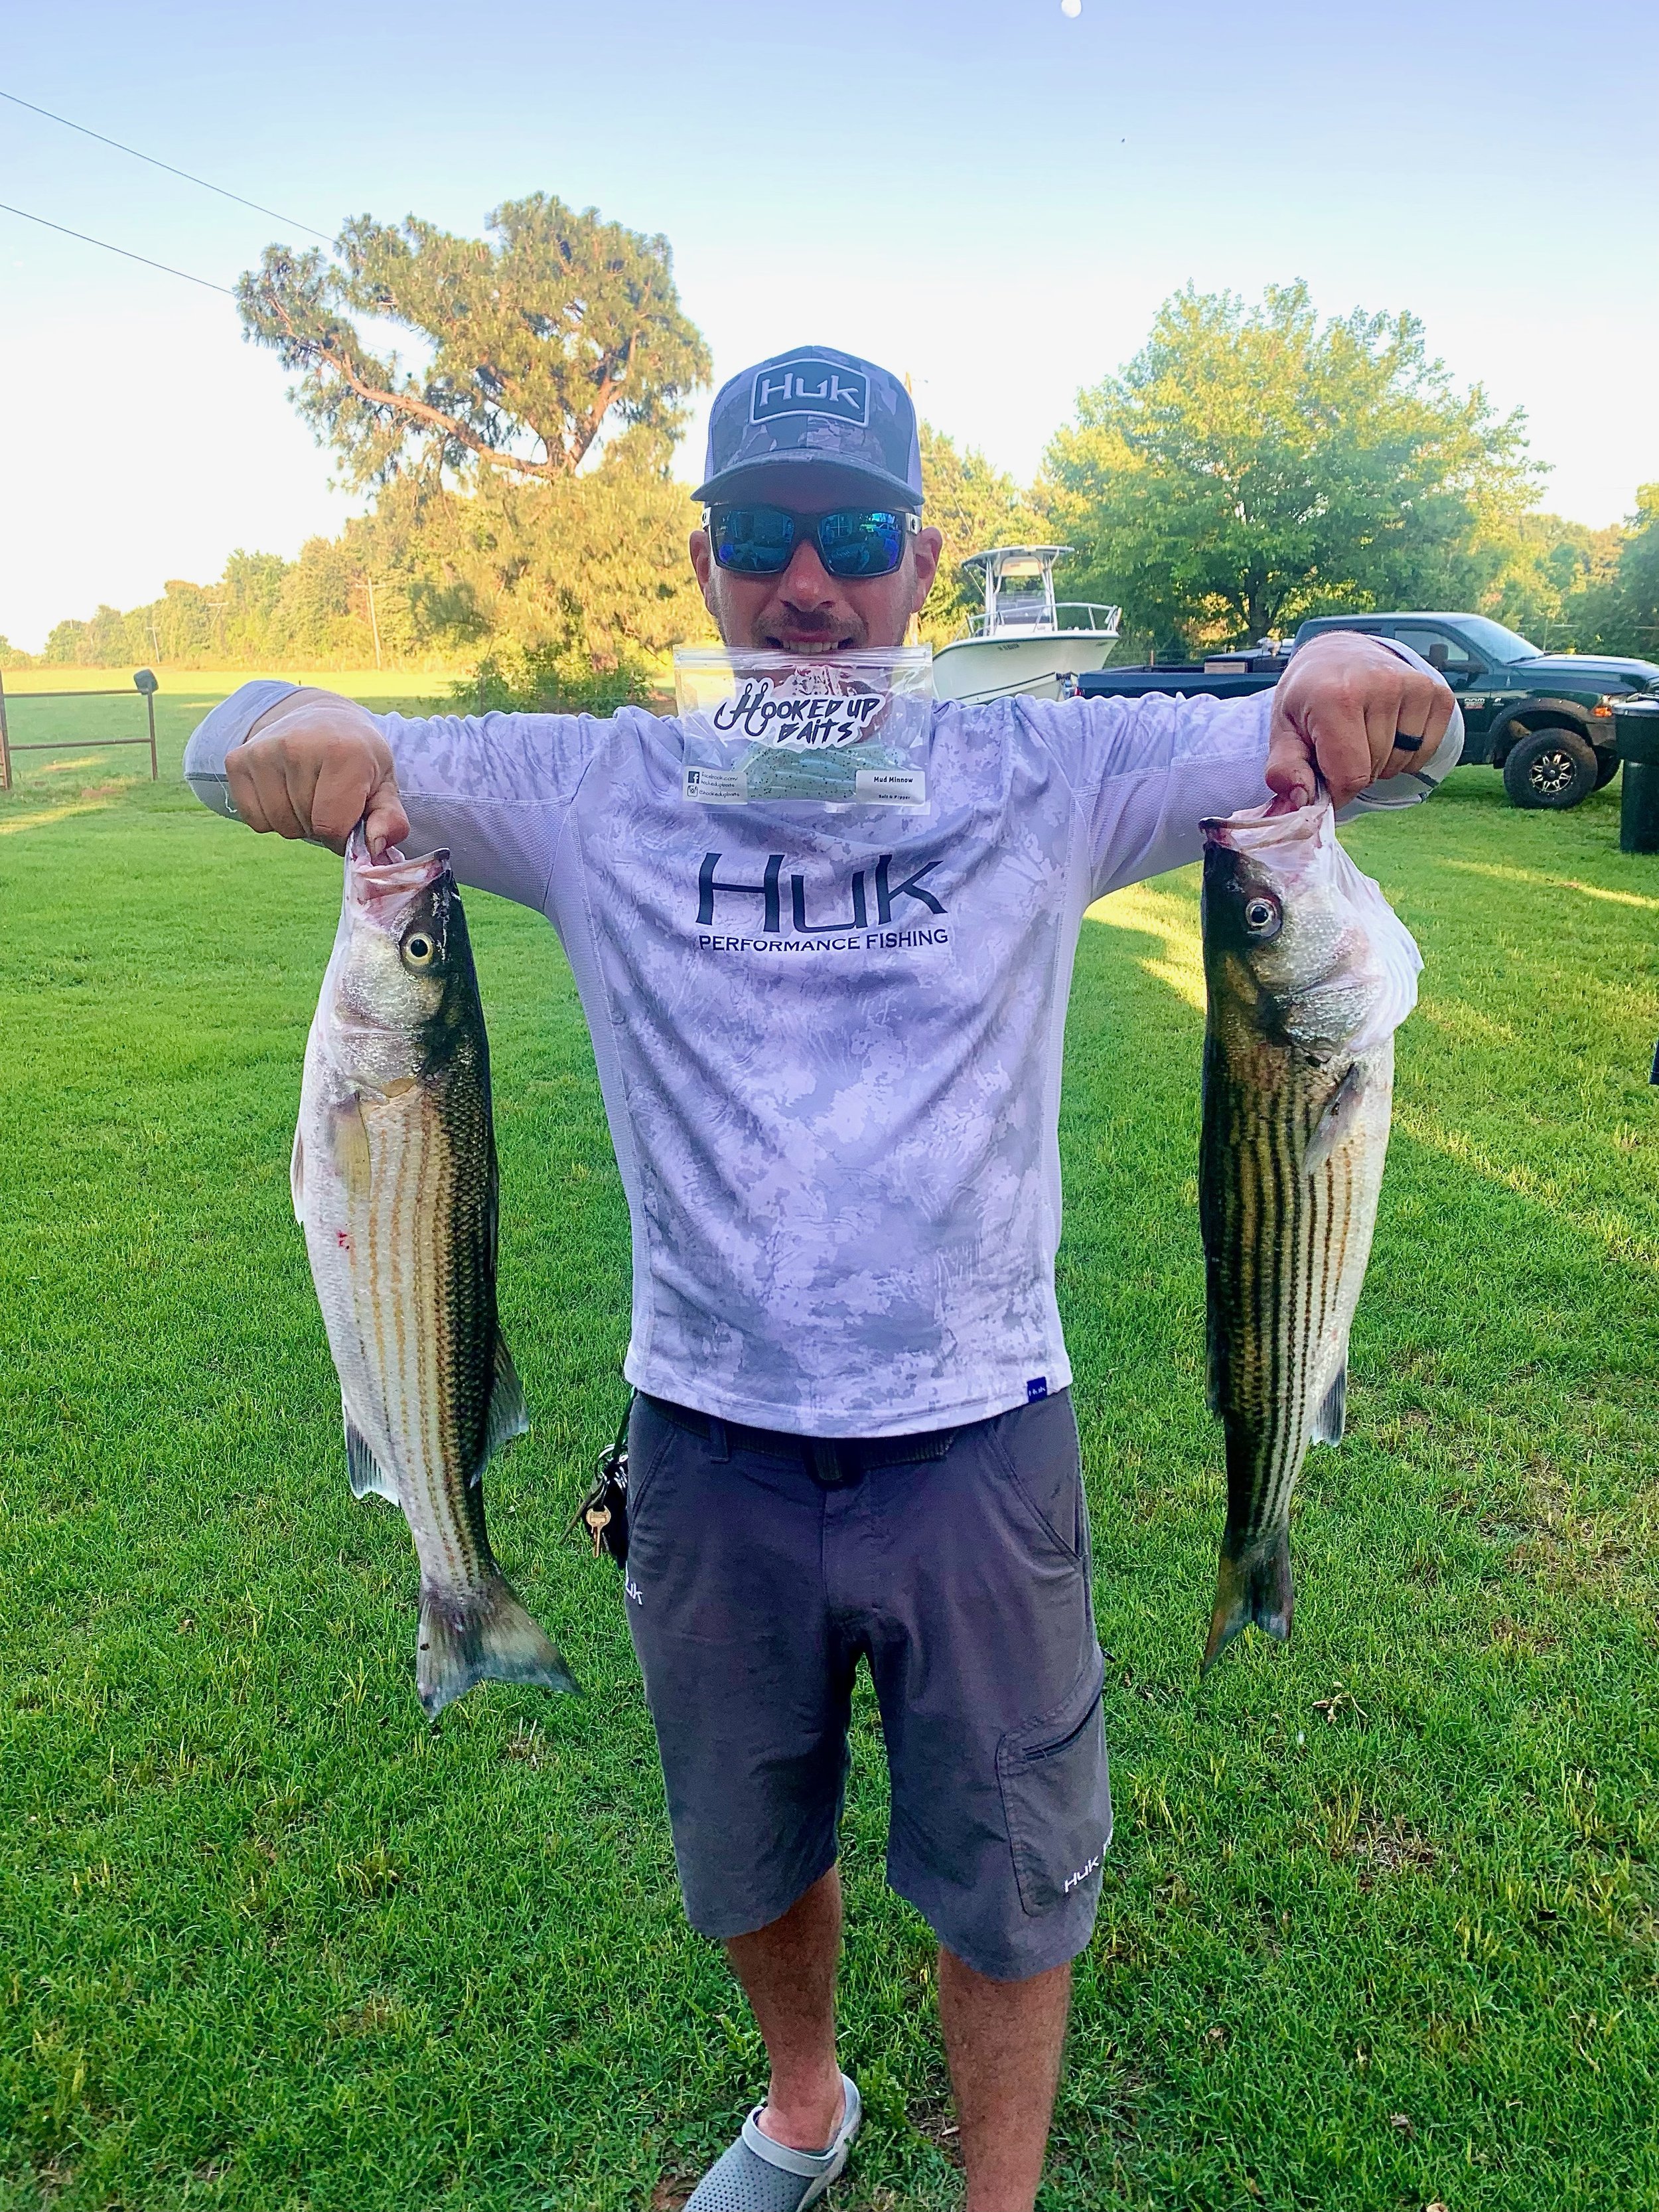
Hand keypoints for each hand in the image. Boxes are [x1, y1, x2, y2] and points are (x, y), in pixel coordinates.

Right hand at [225, 689, 409, 857]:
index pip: (331, 826)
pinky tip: (284, 791)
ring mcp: (263, 750)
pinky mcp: (237, 759)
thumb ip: (389, 820)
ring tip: (308, 794)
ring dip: (296, 823)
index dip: (341, 836)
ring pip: (278, 824)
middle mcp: (298, 746)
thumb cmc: (358, 758)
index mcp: (343, 752)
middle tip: (328, 799)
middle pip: (305, 826)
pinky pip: (254, 819)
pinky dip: (270, 818)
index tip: (348, 819)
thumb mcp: (384, 784)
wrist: (321, 718)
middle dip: (320, 826)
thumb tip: (376, 848)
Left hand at [1264, 633, 1454, 811]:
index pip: (1350, 776)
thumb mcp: (1283, 730)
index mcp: (1337, 696)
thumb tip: (1301, 802)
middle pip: (1374, 770)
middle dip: (1354, 771)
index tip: (1323, 775)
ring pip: (1400, 763)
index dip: (1336, 790)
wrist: (1338, 656)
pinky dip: (1407, 753)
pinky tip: (1388, 729)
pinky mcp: (1437, 693)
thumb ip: (1284, 770)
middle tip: (1340, 743)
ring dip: (1380, 762)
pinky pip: (1425, 751)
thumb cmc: (1308, 698)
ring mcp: (1414, 686)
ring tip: (1362, 733)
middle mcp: (1381, 685)